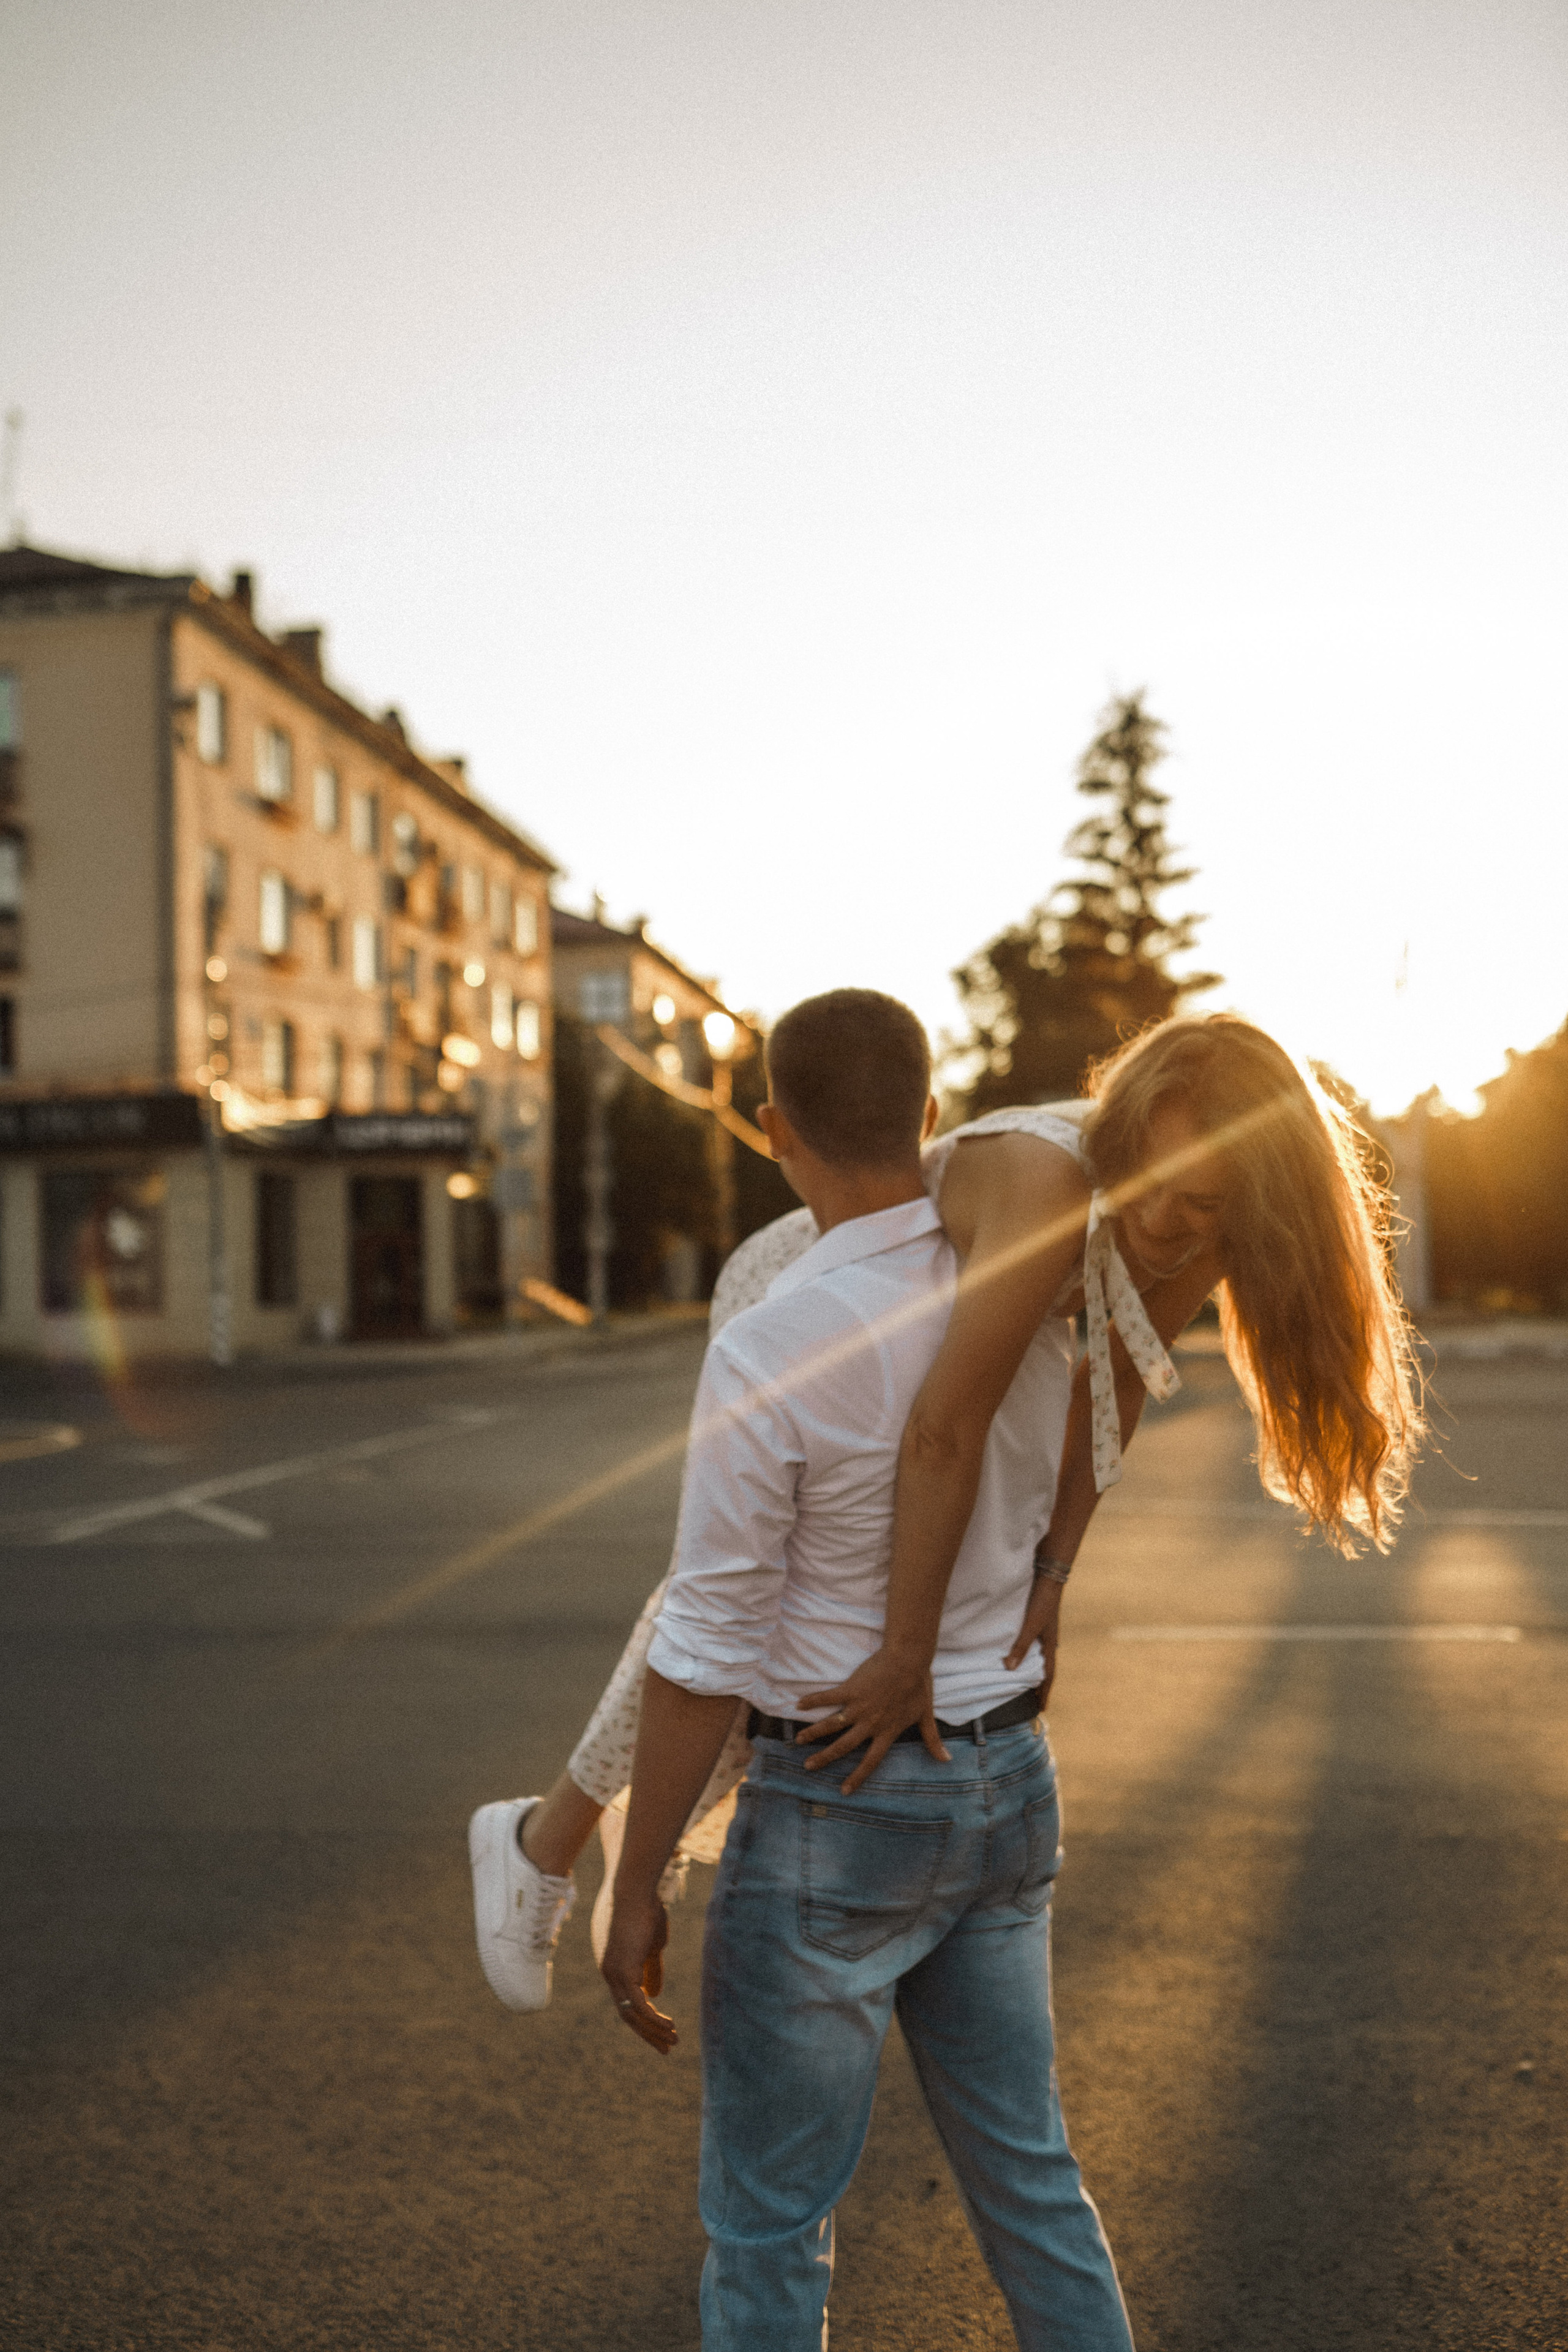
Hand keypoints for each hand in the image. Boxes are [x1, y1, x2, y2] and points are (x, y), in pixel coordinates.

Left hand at [600, 1886, 675, 2054]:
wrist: (637, 1892)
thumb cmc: (646, 1913)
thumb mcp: (652, 1946)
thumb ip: (650, 1970)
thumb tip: (655, 1994)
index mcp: (615, 1969)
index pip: (627, 2004)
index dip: (644, 2022)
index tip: (662, 2034)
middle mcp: (610, 1974)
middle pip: (627, 2015)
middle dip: (648, 2034)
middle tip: (667, 2047)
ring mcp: (614, 1974)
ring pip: (632, 2014)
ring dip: (653, 2030)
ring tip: (673, 2039)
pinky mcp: (624, 1971)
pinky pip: (638, 2005)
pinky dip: (653, 2018)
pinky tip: (669, 2025)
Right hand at [794, 1646, 950, 1794]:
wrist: (909, 1660)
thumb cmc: (919, 1686)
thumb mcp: (925, 1715)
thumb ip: (932, 1739)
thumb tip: (947, 1760)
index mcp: (887, 1732)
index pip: (871, 1761)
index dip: (857, 1777)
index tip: (844, 1790)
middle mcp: (870, 1724)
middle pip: (844, 1746)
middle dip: (825, 1758)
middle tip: (808, 1767)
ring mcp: (858, 1707)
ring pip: (832, 1725)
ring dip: (814, 1733)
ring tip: (799, 1741)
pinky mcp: (851, 1689)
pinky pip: (828, 1697)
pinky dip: (813, 1701)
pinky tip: (798, 1704)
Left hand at [1003, 1572, 1061, 1694]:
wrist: (1048, 1577)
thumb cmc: (1041, 1601)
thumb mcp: (1031, 1625)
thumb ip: (1020, 1645)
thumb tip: (1010, 1669)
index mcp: (1050, 1645)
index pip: (1048, 1675)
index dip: (1044, 1692)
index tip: (1041, 1709)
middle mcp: (1048, 1641)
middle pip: (1044, 1668)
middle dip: (1040, 1685)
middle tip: (1033, 1700)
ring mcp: (1044, 1632)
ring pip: (1039, 1657)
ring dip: (1033, 1670)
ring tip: (1025, 1681)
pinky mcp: (1037, 1622)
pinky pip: (1033, 1645)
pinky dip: (1028, 1655)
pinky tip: (1019, 1653)